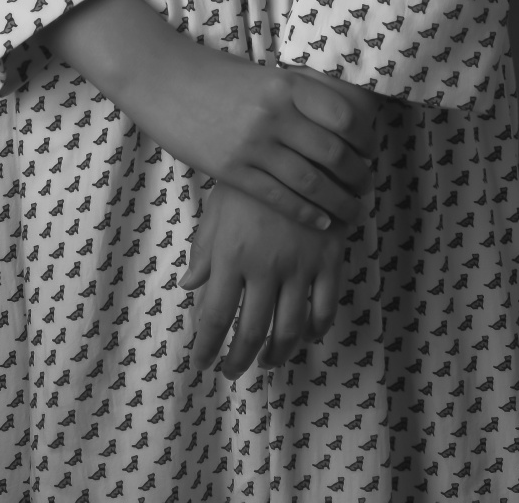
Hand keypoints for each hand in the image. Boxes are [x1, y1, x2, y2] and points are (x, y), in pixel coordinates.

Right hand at [37, 0, 378, 229]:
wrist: (162, 79)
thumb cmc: (214, 75)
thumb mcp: (262, 74)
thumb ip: (296, 93)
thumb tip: (340, 113)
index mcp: (285, 84)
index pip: (344, 115)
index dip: (365, 137)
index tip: (371, 149)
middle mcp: (274, 114)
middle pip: (334, 152)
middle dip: (358, 175)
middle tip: (367, 185)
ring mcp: (252, 144)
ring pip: (312, 181)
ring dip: (340, 200)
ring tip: (354, 210)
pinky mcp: (232, 170)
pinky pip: (280, 197)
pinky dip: (308, 212)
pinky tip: (322, 220)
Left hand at [182, 182, 344, 379]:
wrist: (303, 145)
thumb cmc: (253, 174)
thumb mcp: (219, 206)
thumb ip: (205, 249)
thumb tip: (189, 285)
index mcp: (232, 255)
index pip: (215, 316)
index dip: (207, 347)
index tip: (201, 364)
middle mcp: (265, 267)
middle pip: (252, 332)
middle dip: (238, 360)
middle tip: (231, 372)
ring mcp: (301, 266)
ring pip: (290, 329)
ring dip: (277, 354)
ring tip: (266, 362)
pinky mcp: (329, 259)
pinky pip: (325, 308)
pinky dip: (316, 330)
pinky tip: (306, 336)